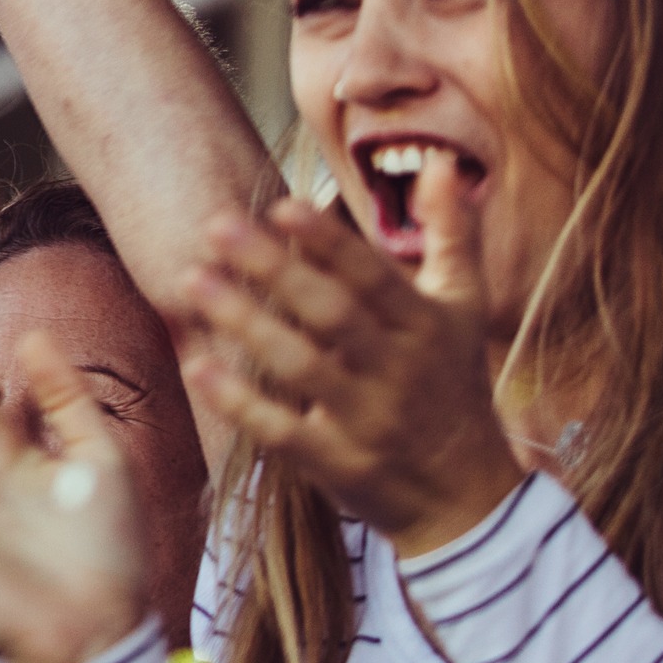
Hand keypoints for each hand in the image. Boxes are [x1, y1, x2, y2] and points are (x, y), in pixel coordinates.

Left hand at [183, 165, 520, 555]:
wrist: (469, 498)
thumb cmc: (453, 386)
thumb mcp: (464, 311)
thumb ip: (450, 236)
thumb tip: (440, 164)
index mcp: (427, 327)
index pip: (374, 277)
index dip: (328, 242)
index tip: (281, 206)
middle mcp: (400, 370)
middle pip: (331, 313)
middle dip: (274, 269)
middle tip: (215, 227)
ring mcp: (369, 420)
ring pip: (301, 366)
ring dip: (245, 323)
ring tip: (193, 280)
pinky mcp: (340, 464)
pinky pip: (283, 430)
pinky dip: (241, 401)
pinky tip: (198, 366)